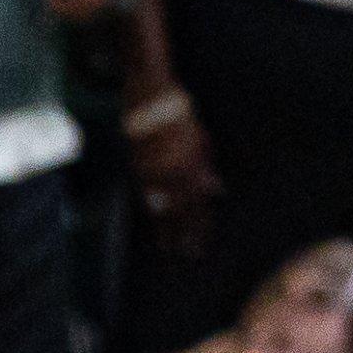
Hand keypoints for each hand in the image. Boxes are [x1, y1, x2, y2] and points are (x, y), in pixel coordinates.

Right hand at [129, 88, 217, 254]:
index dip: (199, 227)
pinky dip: (151, 210)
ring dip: (164, 229)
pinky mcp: (136, 166)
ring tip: (166, 247)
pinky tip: (155, 220)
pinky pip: (145, 195)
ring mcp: (150, 172)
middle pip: (178, 212)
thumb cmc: (181, 115)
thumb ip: (206, 167)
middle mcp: (169, 173)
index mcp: (190, 167)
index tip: (200, 245)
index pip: (197, 205)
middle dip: (182, 235)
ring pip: (158, 207)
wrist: (150, 96)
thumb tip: (217, 191)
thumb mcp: (202, 140)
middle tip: (185, 255)